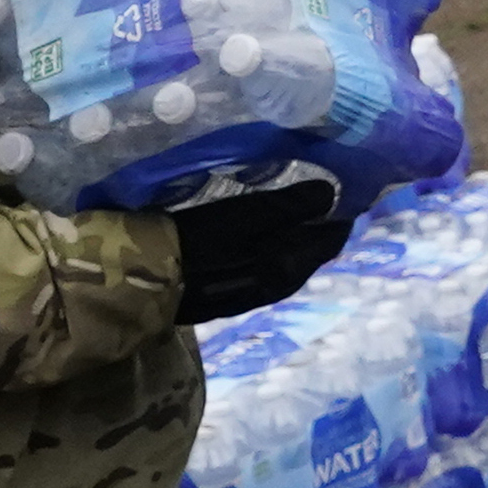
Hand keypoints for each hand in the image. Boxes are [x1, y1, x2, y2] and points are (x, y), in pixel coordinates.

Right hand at [166, 179, 354, 324]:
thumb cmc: (194, 239)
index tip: (346, 189)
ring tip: (296, 214)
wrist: (141, 278)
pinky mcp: (231, 297)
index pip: (329, 241)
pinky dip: (276, 252)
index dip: (341, 215)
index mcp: (287, 267)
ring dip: (298, 240)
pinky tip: (264, 240)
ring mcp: (255, 295)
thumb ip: (288, 206)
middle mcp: (278, 286)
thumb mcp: (243, 214)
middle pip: (312, 254)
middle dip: (320, 227)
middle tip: (323, 197)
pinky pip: (268, 271)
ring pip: (290, 264)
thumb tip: (329, 193)